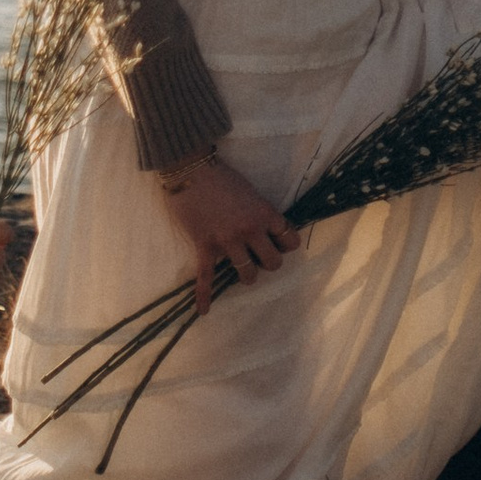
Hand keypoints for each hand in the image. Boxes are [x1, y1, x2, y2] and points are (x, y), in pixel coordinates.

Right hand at [155, 153, 302, 315]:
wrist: (190, 169)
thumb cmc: (221, 176)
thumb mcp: (251, 190)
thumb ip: (260, 211)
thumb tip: (267, 229)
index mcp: (264, 213)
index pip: (290, 240)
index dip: (287, 245)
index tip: (279, 243)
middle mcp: (250, 230)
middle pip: (273, 263)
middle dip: (268, 263)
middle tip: (259, 257)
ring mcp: (227, 241)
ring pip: (248, 274)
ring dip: (247, 275)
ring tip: (242, 270)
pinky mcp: (205, 246)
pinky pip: (206, 277)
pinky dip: (204, 295)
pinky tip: (204, 310)